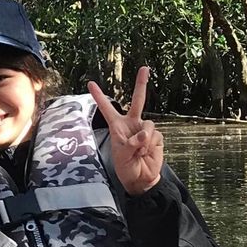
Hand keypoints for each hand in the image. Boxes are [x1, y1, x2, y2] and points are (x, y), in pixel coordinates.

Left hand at [87, 66, 163, 194]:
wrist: (141, 178)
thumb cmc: (126, 167)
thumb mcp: (122, 155)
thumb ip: (131, 142)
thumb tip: (144, 134)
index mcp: (117, 126)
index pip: (106, 108)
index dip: (99, 96)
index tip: (90, 83)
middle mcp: (132, 124)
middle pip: (138, 100)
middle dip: (141, 84)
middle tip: (144, 68)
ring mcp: (145, 129)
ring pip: (148, 125)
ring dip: (143, 140)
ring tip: (138, 152)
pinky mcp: (156, 136)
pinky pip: (154, 135)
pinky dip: (149, 145)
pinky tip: (146, 153)